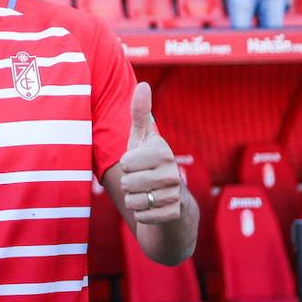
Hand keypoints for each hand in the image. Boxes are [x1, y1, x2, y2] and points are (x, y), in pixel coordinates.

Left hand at [118, 83, 182, 224]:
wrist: (172, 201)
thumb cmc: (149, 164)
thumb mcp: (142, 138)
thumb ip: (140, 113)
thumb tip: (143, 84)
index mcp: (163, 152)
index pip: (126, 162)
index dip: (126, 164)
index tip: (138, 163)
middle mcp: (173, 172)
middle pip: (128, 183)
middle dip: (128, 184)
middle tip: (141, 181)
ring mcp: (175, 194)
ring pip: (133, 201)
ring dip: (134, 200)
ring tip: (146, 193)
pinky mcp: (174, 214)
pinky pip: (143, 216)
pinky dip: (142, 214)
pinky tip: (152, 208)